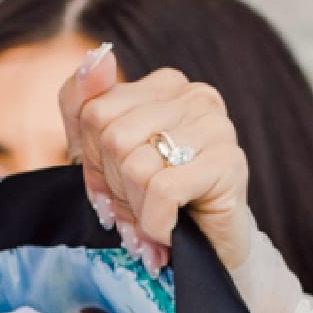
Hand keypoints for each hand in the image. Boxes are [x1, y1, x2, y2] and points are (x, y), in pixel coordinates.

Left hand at [58, 46, 261, 279]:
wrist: (205, 256)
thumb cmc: (152, 203)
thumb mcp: (100, 156)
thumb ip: (82, 103)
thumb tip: (99, 56)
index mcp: (165, 85)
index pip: (94, 111)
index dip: (94, 161)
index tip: (115, 184)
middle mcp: (195, 96)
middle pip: (113, 137)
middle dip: (115, 186)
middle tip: (139, 206)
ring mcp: (217, 126)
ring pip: (136, 164)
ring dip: (137, 208)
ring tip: (157, 218)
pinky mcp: (229, 163)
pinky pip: (163, 190)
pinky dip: (156, 222)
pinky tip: (171, 229)